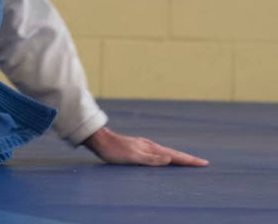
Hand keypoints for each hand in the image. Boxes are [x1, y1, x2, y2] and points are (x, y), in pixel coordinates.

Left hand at [83, 127, 208, 166]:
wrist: (98, 139)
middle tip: (202, 163)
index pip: (174, 156)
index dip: (189, 160)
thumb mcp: (132, 157)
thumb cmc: (113, 150)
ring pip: (166, 152)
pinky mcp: (138, 147)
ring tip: (187, 161)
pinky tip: (163, 157)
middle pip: (173, 153)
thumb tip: (170, 158)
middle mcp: (149, 146)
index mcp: (151, 148)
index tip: (204, 163)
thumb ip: (151, 159)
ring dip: (178, 157)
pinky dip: (167, 156)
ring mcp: (144, 146)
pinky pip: (158, 153)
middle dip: (187, 159)